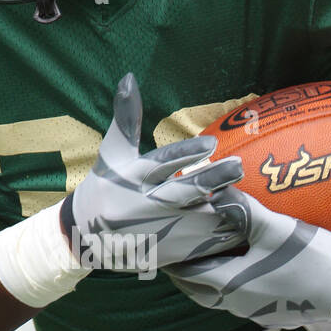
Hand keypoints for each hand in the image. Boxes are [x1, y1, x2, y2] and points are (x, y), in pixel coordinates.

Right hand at [61, 75, 244, 271]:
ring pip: (198, 219)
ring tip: (244, 198)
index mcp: (132, 178)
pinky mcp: (169, 252)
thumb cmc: (104, 186)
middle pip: (184, 190)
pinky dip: (222, 234)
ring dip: (223, 208)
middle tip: (239, 166)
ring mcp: (159, 231)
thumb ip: (125, 119)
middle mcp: (146, 204)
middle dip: (213, 178)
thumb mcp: (110, 154)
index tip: (211, 143)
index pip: (162, 163)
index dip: (186, 154)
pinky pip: (202, 244)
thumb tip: (130, 77)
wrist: (86, 237)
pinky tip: (241, 223)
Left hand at [164, 188, 330, 325]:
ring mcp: (256, 312)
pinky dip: (228, 285)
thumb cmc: (310, 257)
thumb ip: (243, 209)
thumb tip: (216, 189)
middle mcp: (238, 304)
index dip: (174, 262)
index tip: (162, 247)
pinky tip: (237, 268)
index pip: (189, 275)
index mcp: (232, 286)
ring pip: (218, 298)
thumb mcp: (275, 228)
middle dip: (185, 274)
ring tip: (202, 259)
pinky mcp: (272, 312)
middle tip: (176, 254)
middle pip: (199, 292)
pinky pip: (239, 300)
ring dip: (206, 281)